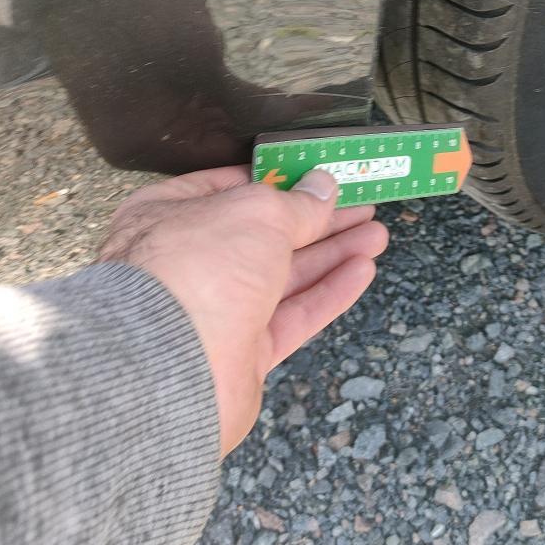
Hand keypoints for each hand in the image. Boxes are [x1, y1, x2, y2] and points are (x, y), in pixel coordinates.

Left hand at [97, 166, 387, 456]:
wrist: (169, 367)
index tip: (318, 176)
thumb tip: (321, 190)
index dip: (279, 181)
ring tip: (374, 235)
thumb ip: (296, 203)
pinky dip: (328, 293)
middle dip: (318, 221)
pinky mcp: (242, 354)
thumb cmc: (190, 276)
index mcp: (170, 216)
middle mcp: (189, 263)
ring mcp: (216, 311)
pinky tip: (360, 271)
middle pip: (265, 235)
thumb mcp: (256, 213)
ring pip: (284, 276)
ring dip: (332, 254)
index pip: (231, 190)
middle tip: (360, 206)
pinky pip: (292, 317)